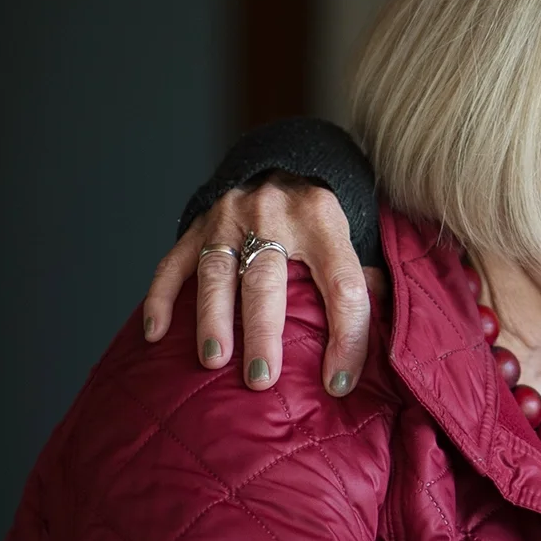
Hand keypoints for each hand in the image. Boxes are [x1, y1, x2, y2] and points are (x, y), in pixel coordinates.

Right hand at [142, 177, 380, 392]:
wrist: (280, 158)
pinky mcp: (197, 223)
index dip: (347, 337)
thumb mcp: (349, 235)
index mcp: (324, 221)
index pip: (343, 286)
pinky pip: (173, 263)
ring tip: (214, 360)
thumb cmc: (318, 216)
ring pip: (217, 271)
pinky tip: (156, 334)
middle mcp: (274, 214)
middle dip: (263, 332)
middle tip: (261, 378)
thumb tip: (384, 337)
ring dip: (213, 319)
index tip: (338, 383)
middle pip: (268, 279)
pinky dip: (161, 298)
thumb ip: (360, 279)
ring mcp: (229, 216)